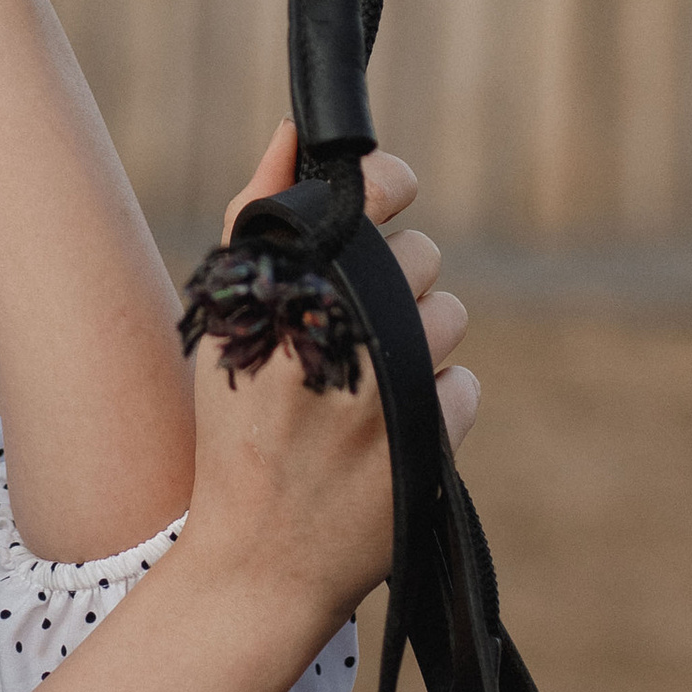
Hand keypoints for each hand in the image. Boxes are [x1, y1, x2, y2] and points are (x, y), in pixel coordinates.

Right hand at [185, 126, 476, 639]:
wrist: (257, 561)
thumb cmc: (235, 427)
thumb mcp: (226, 316)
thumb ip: (258, 212)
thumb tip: (291, 130)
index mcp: (294, 290)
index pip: (374, 195)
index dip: (389, 182)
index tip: (388, 191)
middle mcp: (346, 330)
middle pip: (421, 258)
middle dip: (396, 282)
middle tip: (353, 322)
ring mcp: (394, 390)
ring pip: (450, 320)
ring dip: (420, 342)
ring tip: (368, 381)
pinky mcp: (434, 443)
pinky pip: (465, 385)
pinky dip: (437, 401)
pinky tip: (390, 427)